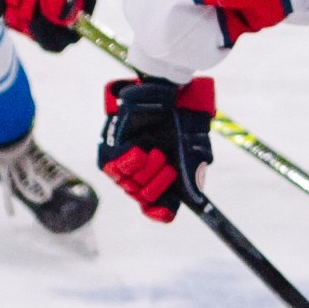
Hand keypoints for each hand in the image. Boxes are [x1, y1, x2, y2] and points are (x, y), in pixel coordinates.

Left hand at [97, 76, 215, 221]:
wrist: (166, 94)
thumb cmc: (180, 118)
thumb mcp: (194, 148)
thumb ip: (194, 174)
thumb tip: (196, 198)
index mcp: (162, 174)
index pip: (158, 204)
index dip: (160, 212)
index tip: (165, 212)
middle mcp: (143, 172)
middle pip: (145, 198)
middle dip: (159, 184)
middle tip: (168, 166)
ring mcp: (126, 163)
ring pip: (131, 186)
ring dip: (148, 171)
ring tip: (157, 152)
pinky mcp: (112, 152)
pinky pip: (117, 170)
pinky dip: (132, 163)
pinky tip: (141, 152)